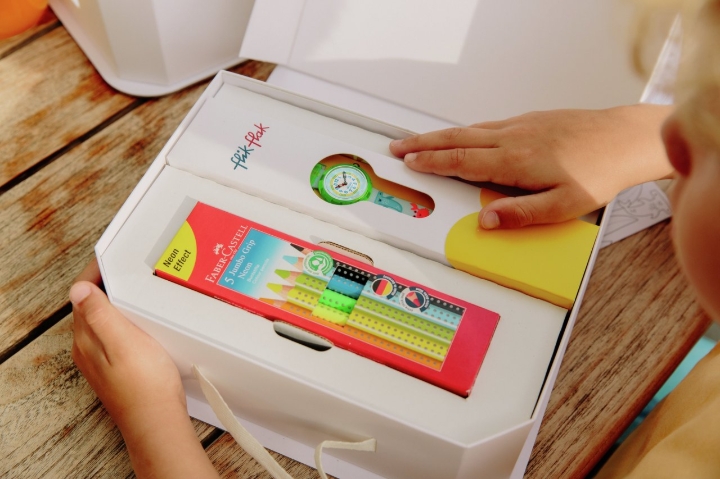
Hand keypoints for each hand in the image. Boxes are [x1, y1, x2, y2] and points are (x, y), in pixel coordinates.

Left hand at [71, 260, 217, 477]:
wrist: (158, 420)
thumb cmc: (144, 384)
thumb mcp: (123, 341)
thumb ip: (100, 315)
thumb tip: (78, 289)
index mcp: (87, 338)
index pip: (82, 295)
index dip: (96, 272)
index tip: (112, 255)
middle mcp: (90, 348)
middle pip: (92, 306)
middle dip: (107, 284)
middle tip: (129, 267)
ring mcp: (104, 359)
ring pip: (104, 320)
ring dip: (118, 301)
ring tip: (138, 287)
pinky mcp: (120, 367)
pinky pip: (117, 334)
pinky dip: (127, 319)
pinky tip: (145, 320)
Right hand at [390, 104, 673, 228]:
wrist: (625, 140)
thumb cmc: (599, 173)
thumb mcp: (563, 206)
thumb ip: (521, 215)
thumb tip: (486, 221)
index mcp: (514, 162)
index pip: (461, 161)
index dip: (431, 162)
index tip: (409, 162)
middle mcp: (512, 139)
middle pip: (456, 139)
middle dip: (423, 144)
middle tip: (399, 146)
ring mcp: (520, 126)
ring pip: (469, 130)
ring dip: (439, 136)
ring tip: (419, 141)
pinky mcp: (530, 121)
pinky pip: (487, 125)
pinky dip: (464, 130)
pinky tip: (462, 135)